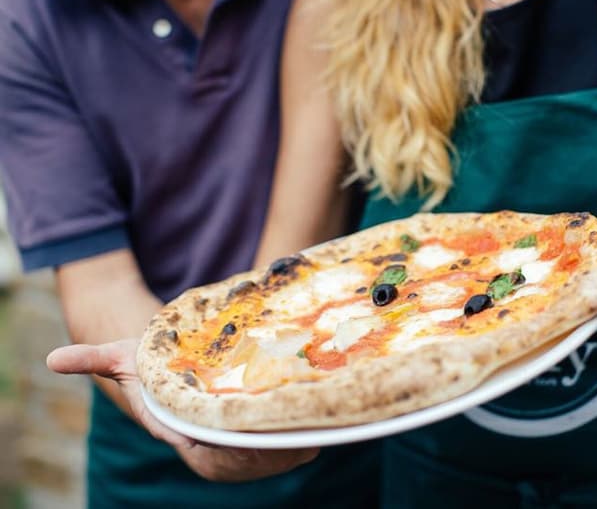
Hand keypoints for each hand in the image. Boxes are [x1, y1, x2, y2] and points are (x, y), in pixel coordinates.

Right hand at [47, 339, 318, 480]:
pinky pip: (288, 450)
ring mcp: (241, 450)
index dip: (230, 447)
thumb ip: (93, 360)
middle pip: (246, 462)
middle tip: (298, 429)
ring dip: (294, 445)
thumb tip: (52, 361)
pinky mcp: (264, 443)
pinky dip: (303, 439)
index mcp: (183, 436)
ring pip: (271, 459)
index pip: (208, 453)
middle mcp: (213, 450)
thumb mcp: (125, 359)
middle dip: (271, 451)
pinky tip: (319, 423)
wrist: (181, 372)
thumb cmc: (154, 365)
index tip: (252, 433)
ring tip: (314, 425)